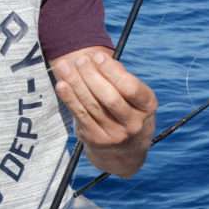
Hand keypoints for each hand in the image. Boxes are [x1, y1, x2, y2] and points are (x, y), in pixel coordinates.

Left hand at [53, 48, 157, 176]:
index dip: (112, 71)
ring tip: (65, 66)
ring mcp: (114, 135)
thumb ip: (120, 78)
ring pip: (92, 105)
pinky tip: (62, 84)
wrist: (125, 152)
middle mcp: (134, 124)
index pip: (130, 88)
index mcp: (147, 107)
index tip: (98, 56)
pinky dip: (69, 99)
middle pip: (109, 98)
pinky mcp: (96, 140)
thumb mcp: (134, 97)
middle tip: (80, 60)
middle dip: (92, 76)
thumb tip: (99, 60)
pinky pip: (80, 115)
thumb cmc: (128, 111)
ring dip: (76, 83)